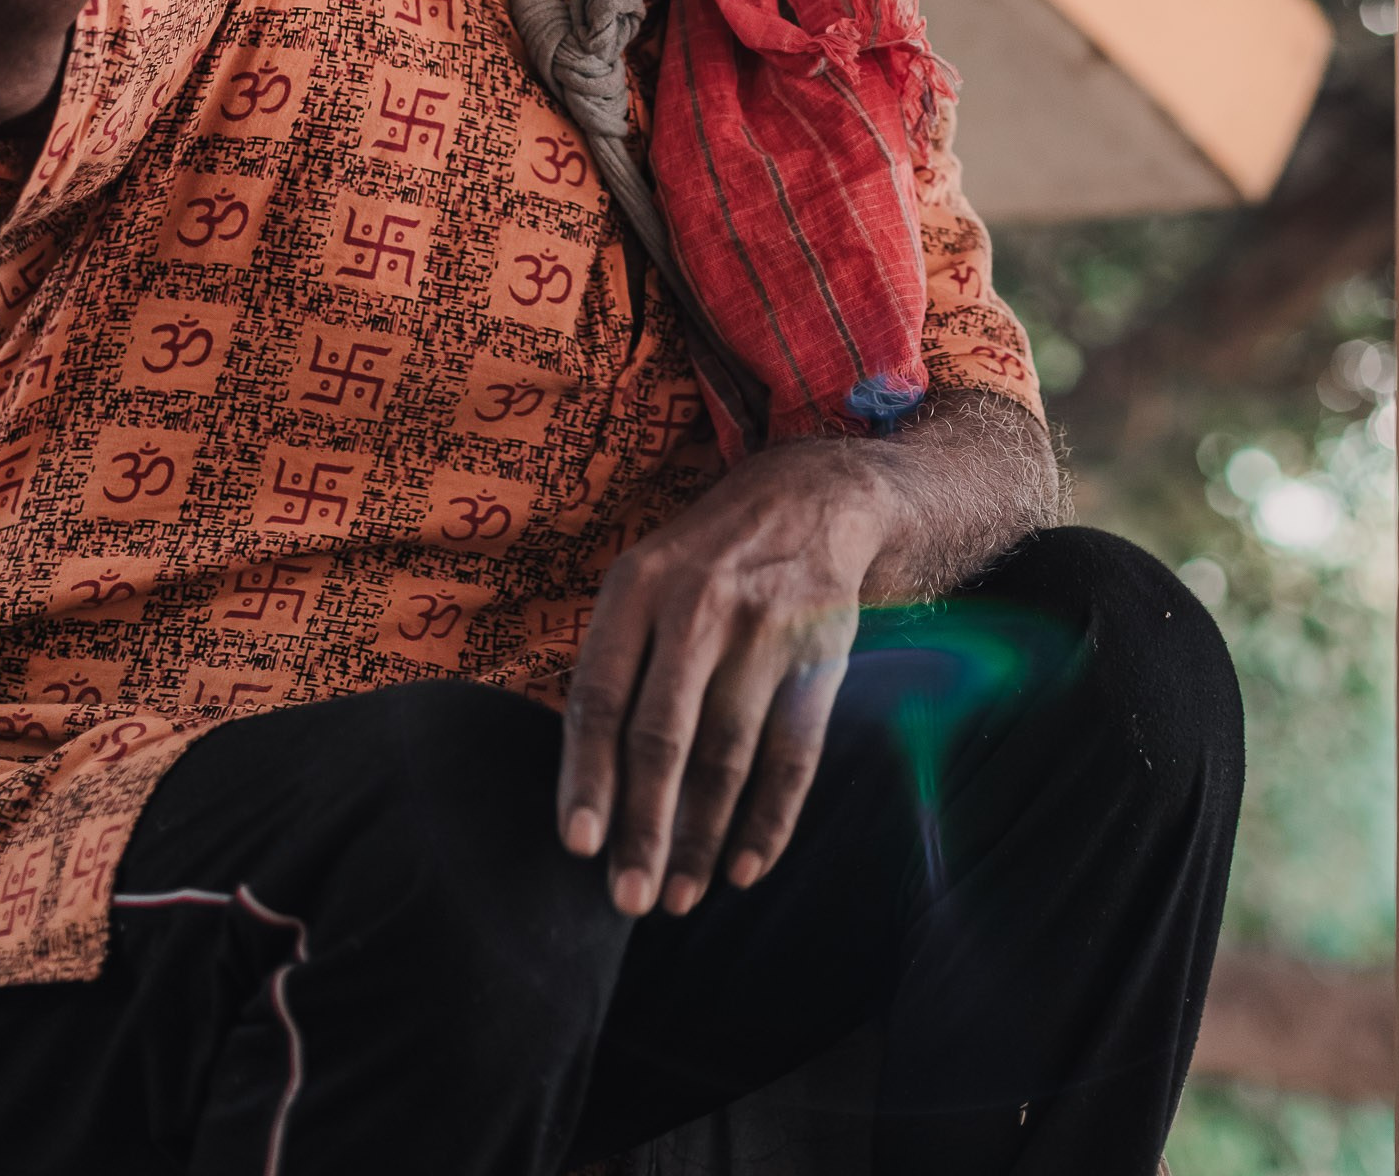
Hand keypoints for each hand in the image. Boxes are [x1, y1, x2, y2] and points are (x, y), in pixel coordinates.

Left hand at [557, 443, 891, 916]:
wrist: (811, 497)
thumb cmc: (704, 562)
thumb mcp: (643, 580)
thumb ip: (613, 663)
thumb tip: (580, 781)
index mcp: (636, 589)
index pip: (600, 697)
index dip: (587, 776)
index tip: (579, 847)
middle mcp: (697, 605)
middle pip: (662, 737)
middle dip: (645, 828)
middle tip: (628, 901)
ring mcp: (763, 629)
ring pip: (726, 756)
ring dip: (702, 839)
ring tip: (681, 897)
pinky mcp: (819, 653)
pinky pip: (792, 754)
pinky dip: (769, 819)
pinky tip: (745, 867)